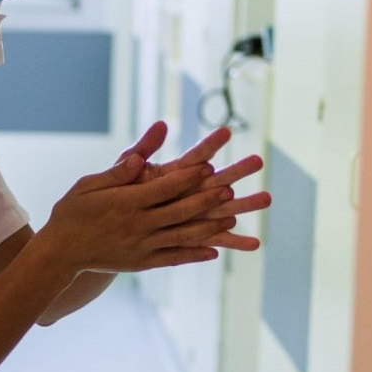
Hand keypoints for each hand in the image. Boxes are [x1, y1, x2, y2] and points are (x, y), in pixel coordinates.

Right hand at [40, 150, 246, 274]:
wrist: (60, 253)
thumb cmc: (72, 212)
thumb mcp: (88, 186)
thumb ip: (117, 172)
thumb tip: (141, 159)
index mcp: (124, 203)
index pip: (163, 187)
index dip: (188, 177)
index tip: (208, 166)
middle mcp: (136, 226)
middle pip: (179, 211)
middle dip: (206, 200)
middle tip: (229, 189)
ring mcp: (140, 247)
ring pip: (182, 236)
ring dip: (208, 227)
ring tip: (231, 218)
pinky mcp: (141, 263)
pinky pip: (173, 258)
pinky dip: (194, 255)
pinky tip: (213, 251)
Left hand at [114, 121, 270, 252]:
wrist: (104, 232)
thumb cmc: (109, 199)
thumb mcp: (118, 175)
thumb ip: (136, 154)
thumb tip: (158, 127)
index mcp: (171, 175)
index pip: (194, 157)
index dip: (209, 144)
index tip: (226, 131)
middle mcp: (187, 193)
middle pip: (215, 180)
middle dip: (236, 171)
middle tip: (258, 161)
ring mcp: (192, 215)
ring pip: (222, 208)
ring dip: (244, 205)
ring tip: (267, 198)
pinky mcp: (191, 237)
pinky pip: (214, 240)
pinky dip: (233, 242)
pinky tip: (254, 244)